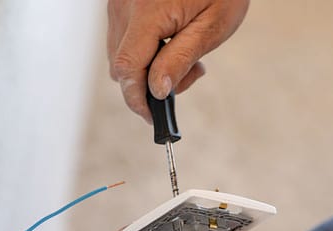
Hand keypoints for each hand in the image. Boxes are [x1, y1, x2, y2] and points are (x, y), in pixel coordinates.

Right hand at [107, 0, 249, 122]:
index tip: (154, 118)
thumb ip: (181, 59)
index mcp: (147, 13)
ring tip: (188, 57)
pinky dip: (145, 50)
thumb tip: (157, 91)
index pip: (127, 69)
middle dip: (148, 84)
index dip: (137, 99)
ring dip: (148, 68)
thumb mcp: (212, 25)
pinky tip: (174, 41)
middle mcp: (124, 5)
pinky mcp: (122, 0)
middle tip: (190, 76)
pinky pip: (124, 37)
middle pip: (120, 65)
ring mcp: (119, 1)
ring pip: (120, 54)